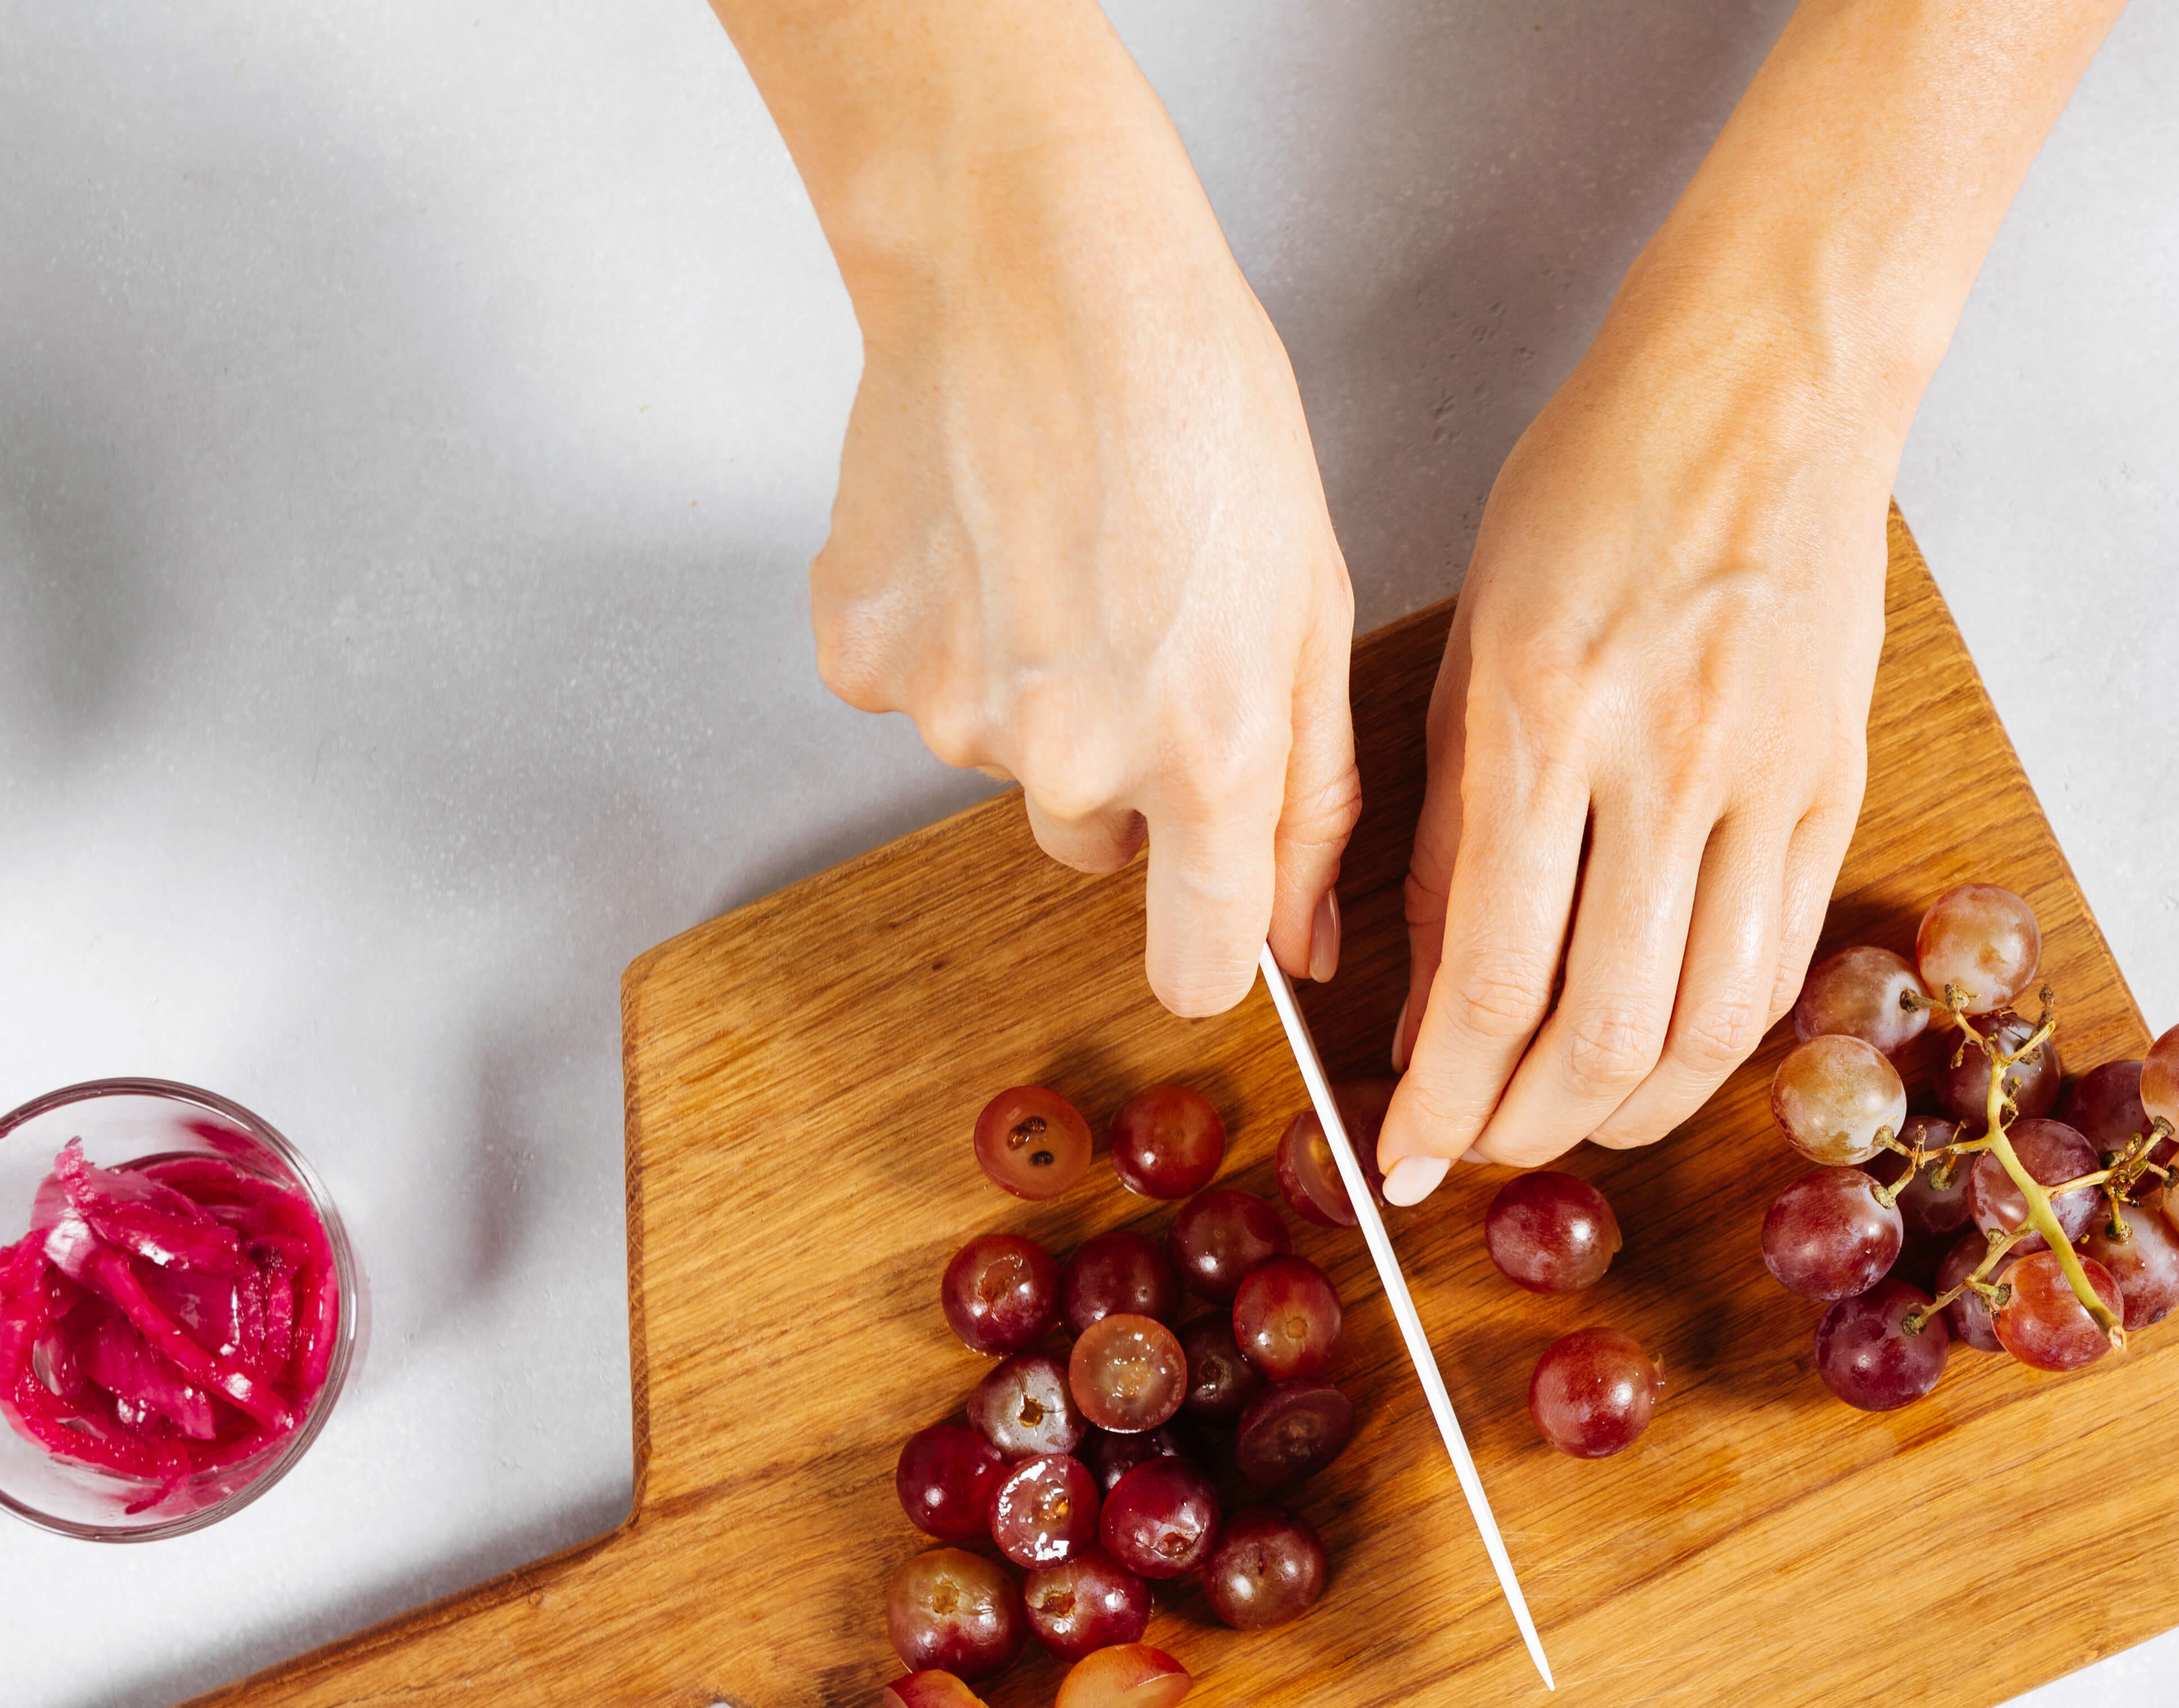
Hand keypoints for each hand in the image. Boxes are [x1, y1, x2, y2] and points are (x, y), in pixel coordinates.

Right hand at [807, 109, 1357, 1014]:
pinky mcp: (865, 656)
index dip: (1208, 939)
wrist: (1034, 264)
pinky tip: (985, 532)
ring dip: (1037, 687)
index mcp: (1207, 756)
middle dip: (1126, 770)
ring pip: (1008, 759)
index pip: (1196, 972)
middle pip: (1099, 849)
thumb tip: (1303, 944)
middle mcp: (1073, 762)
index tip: (1208, 892)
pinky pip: (919, 689)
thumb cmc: (1197, 399)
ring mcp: (953, 714)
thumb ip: (1313, 797)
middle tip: (1140, 617)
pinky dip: (948, 632)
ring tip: (1064, 547)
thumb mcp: (1314, 600)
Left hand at [1379, 293, 1894, 1193]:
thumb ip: (1448, 831)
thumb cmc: (1595, 485)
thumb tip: (1429, 1002)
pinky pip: (1780, 961)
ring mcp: (1767, 777)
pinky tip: (1661, 1062)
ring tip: (1567, 1127)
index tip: (1406, 1154)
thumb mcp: (1474, 641)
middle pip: (1603, 1029)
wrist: (1768, 380)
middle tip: (1479, 1155)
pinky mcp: (1837, 783)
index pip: (1493, 973)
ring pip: (1708, 1026)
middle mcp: (1664, 758)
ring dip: (1628, 1112)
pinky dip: (1716, 1044)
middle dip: (1528, 1128)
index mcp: (1545, 715)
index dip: (1447, 1098)